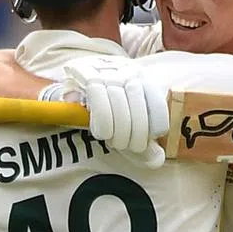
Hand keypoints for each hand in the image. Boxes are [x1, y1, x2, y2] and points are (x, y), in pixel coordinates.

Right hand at [49, 58, 168, 167]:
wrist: (74, 81)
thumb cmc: (105, 107)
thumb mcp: (127, 119)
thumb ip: (143, 139)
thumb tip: (157, 160)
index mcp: (144, 79)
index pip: (157, 105)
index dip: (154, 127)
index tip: (146, 139)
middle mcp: (127, 72)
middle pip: (138, 108)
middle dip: (136, 135)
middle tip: (127, 146)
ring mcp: (107, 72)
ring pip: (119, 107)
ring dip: (119, 133)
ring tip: (113, 141)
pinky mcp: (87, 74)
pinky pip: (99, 103)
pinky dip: (103, 124)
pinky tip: (101, 132)